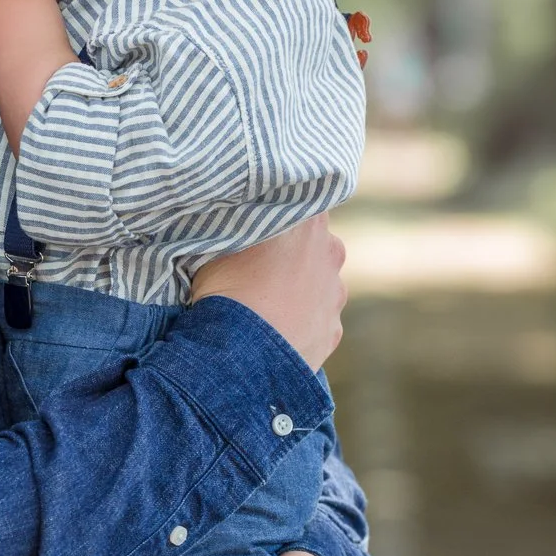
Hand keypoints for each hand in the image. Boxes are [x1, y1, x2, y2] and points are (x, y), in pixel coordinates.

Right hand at [190, 214, 345, 372]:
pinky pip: (317, 319)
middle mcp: (331, 252)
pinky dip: (300, 321)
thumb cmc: (226, 290)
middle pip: (313, 242)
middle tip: (259, 265)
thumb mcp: (220, 242)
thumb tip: (235, 215)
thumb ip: (238, 224)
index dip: (283, 210)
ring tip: (264, 304)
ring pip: (318, 283)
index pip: (303, 200)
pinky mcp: (333, 331)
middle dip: (292, 251)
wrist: (242, 356)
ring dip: (299, 288)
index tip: (263, 221)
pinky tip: (275, 329)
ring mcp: (335, 294)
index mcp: (308, 221)